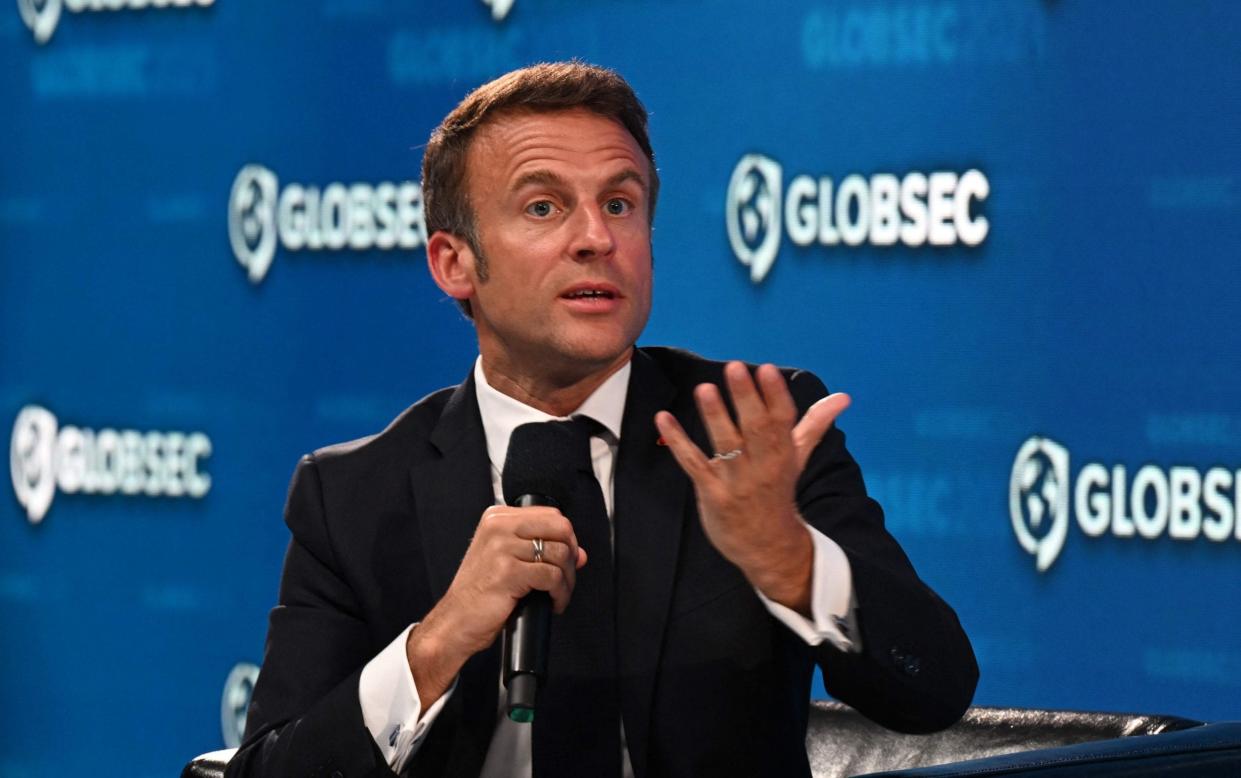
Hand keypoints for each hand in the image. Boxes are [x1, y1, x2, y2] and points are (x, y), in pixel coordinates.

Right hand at [406, 505, 586, 707]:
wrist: (455, 622)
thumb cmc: (480, 594)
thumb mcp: (509, 562)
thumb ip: (542, 550)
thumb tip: (580, 554)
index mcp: (497, 518)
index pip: (552, 515)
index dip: (567, 539)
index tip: (568, 559)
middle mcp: (499, 526)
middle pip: (560, 529)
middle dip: (571, 556)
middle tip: (566, 578)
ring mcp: (502, 547)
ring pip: (560, 554)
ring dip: (567, 580)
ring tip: (557, 594)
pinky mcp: (508, 571)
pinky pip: (552, 577)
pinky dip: (559, 593)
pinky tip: (552, 602)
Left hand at [654, 362, 849, 611]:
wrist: (769, 546)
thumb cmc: (779, 492)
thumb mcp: (798, 458)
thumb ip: (814, 423)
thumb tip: (843, 396)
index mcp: (784, 453)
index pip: (782, 420)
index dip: (774, 395)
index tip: (767, 370)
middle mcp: (763, 466)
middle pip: (756, 428)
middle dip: (746, 398)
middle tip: (735, 367)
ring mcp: (737, 481)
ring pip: (726, 444)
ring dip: (715, 415)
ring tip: (704, 388)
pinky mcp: (713, 493)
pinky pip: (694, 464)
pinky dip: (678, 441)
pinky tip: (663, 418)